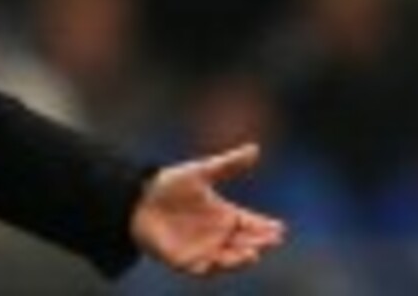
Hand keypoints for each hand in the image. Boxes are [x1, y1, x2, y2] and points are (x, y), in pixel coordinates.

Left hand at [130, 143, 285, 276]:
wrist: (137, 200)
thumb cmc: (170, 185)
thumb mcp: (200, 172)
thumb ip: (229, 164)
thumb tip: (255, 149)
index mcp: (225, 215)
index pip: (252, 223)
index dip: (266, 227)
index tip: (280, 228)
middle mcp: (219, 235)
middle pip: (246, 242)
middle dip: (260, 242)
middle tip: (271, 239)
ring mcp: (205, 249)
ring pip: (230, 258)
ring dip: (242, 258)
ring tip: (253, 252)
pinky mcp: (186, 261)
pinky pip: (204, 269)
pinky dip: (214, 267)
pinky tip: (221, 261)